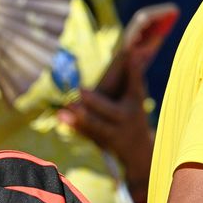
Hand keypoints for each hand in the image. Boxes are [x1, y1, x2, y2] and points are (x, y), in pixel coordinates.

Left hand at [58, 56, 153, 187]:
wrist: (140, 153)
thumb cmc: (133, 115)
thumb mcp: (135, 97)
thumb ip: (132, 76)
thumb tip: (134, 50)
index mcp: (135, 103)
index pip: (136, 86)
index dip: (134, 71)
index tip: (132, 53)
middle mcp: (126, 118)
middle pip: (110, 110)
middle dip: (95, 101)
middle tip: (80, 90)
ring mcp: (115, 132)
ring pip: (96, 124)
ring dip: (81, 117)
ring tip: (66, 107)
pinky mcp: (104, 142)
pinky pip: (87, 133)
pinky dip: (75, 126)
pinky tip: (62, 117)